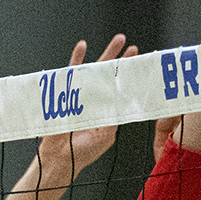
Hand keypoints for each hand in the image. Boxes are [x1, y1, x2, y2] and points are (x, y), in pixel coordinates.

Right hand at [36, 34, 137, 176]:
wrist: (61, 160)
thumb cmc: (83, 152)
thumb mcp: (106, 135)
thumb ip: (115, 116)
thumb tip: (125, 97)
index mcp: (104, 109)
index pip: (118, 87)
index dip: (128, 75)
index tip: (139, 63)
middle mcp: (93, 99)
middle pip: (108, 75)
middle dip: (120, 60)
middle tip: (132, 46)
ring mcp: (79, 95)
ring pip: (94, 70)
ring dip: (106, 54)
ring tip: (118, 40)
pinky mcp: (64, 95)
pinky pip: (70, 74)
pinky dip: (77, 60)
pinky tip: (83, 46)